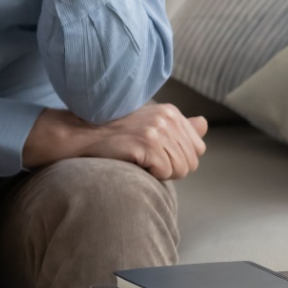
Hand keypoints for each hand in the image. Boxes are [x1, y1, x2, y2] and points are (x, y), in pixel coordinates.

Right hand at [24, 103, 207, 180]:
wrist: (83, 135)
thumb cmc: (116, 134)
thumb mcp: (151, 124)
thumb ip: (179, 127)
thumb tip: (204, 123)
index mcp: (171, 112)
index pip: (198, 148)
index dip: (178, 158)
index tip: (155, 154)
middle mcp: (167, 118)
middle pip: (191, 162)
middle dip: (171, 168)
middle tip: (145, 159)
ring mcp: (157, 130)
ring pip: (180, 169)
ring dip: (161, 173)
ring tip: (140, 160)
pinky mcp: (147, 144)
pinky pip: (166, 173)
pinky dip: (152, 175)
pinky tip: (135, 163)